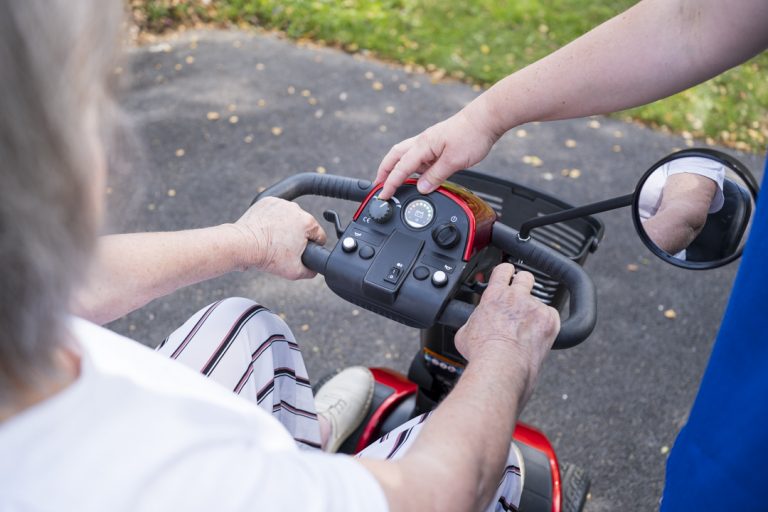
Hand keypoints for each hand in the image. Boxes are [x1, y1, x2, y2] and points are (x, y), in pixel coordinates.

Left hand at [231, 197, 326, 279]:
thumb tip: (314, 269)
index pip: (319, 236)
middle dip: (297, 237)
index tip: (301, 252)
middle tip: (285, 248)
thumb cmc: (267, 255)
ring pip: (289, 218)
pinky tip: (267, 230)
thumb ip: (311, 271)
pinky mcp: (267, 202)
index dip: (313, 247)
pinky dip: (272, 220)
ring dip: (285, 227)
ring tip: (274, 240)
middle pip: (304, 226)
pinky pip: (275, 212)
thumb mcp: (295, 272)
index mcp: (307, 222)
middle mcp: (296, 209)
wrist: (243, 245)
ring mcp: (281, 203)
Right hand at [375, 100, 500, 199]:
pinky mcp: (438, 143)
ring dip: (397, 168)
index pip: (400, 168)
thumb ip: (436, 176)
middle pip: (395, 157)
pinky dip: (413, 166)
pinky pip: (419, 156)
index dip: (390, 183)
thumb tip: (421, 188)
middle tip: (379, 186)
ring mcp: (430, 142)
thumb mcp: (454, 161)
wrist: (486, 119)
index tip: (383, 195)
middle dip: (384, 172)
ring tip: (396, 183)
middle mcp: (422, 142)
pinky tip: (419, 175)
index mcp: (422, 145)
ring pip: (406, 155)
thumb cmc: (472, 134)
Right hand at [455, 263, 559, 397]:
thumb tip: (474, 323)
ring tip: (527, 328)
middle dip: (524, 284)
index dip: (506, 271)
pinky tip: (536, 335)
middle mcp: (516, 296)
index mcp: (494, 295)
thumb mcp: (465, 332)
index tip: (507, 275)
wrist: (501, 367)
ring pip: (539, 301)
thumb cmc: (482, 353)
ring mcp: (535, 307)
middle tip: (521, 297)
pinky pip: (551, 315)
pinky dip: (546, 323)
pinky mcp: (549, 320)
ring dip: (534, 311)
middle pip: (525, 277)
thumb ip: (473, 320)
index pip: (503, 269)